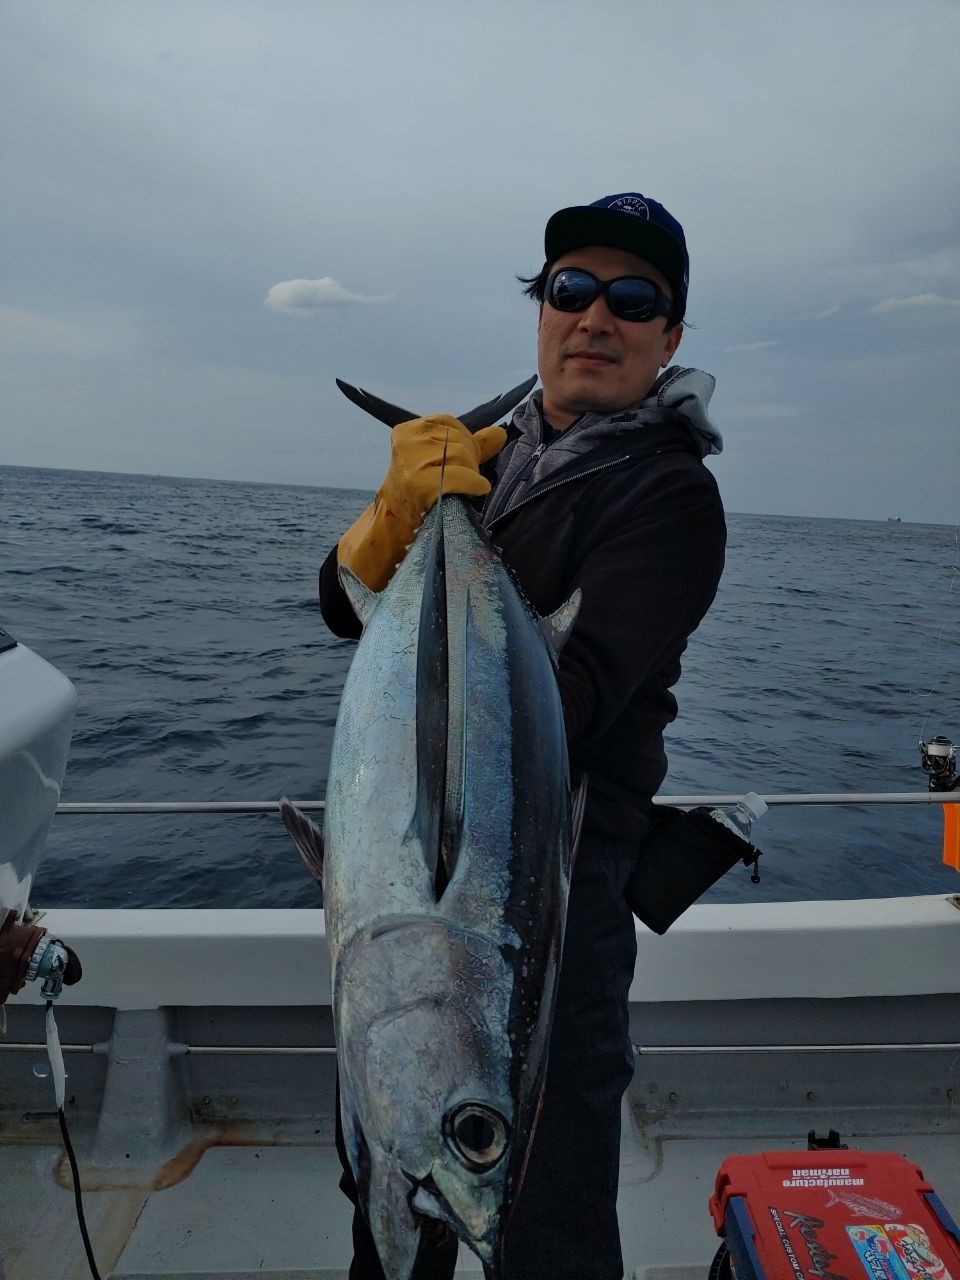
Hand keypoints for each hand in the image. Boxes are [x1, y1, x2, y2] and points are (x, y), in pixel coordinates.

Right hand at [338, 414, 506, 591]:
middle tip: (457, 481)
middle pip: (458, 442)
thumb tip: (499, 433)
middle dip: (467, 461)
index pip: (449, 424)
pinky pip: (462, 476)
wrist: (395, 524)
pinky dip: (474, 483)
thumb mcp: (440, 460)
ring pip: (462, 457)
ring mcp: (413, 463)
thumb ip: (470, 444)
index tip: (456, 463)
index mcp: (408, 431)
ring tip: (459, 489)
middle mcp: (408, 442)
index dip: (462, 442)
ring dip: (470, 475)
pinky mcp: (421, 483)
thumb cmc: (419, 491)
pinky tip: (478, 489)